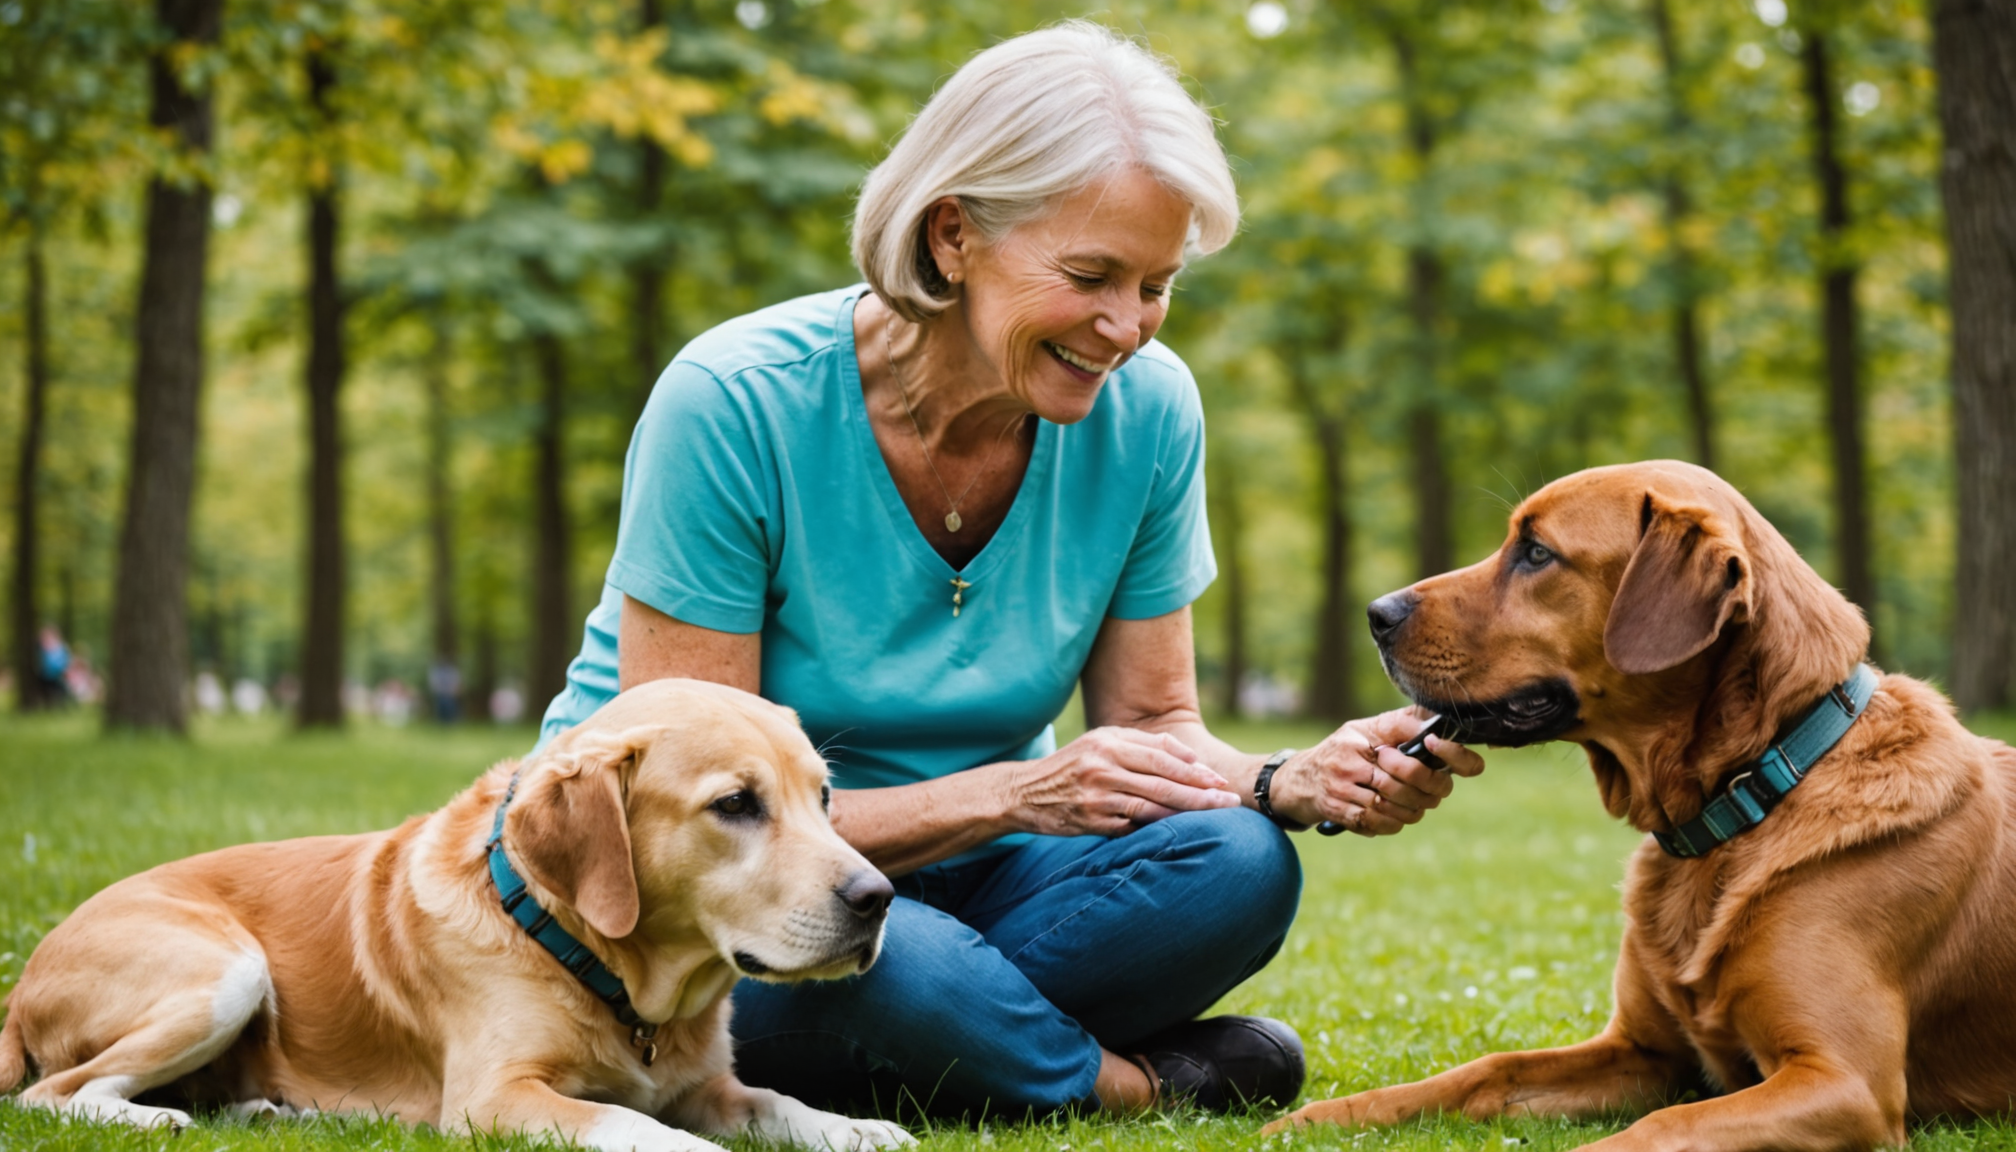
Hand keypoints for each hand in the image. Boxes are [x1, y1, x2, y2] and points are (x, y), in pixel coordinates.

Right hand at [998, 727, 1240, 837]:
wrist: (1022, 792)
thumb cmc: (1070, 767)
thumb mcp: (1099, 743)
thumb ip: (1141, 744)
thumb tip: (1190, 758)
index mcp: (1108, 742)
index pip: (1161, 754)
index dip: (1193, 769)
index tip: (1218, 780)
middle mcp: (1103, 766)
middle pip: (1162, 780)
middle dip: (1200, 792)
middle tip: (1228, 801)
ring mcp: (1097, 795)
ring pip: (1152, 805)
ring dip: (1186, 813)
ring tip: (1214, 817)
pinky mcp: (1091, 821)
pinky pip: (1132, 826)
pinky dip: (1156, 829)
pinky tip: (1179, 833)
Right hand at [1271, 709, 1484, 836]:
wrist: (1296, 780)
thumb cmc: (1338, 752)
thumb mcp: (1360, 731)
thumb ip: (1395, 725)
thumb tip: (1433, 721)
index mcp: (1356, 739)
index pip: (1399, 753)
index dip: (1423, 766)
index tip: (1440, 768)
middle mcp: (1346, 762)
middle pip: (1397, 785)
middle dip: (1425, 793)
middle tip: (1437, 795)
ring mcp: (1339, 788)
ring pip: (1388, 807)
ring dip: (1411, 812)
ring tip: (1419, 808)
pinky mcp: (1335, 810)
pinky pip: (1372, 823)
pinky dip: (1390, 825)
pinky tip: (1397, 820)